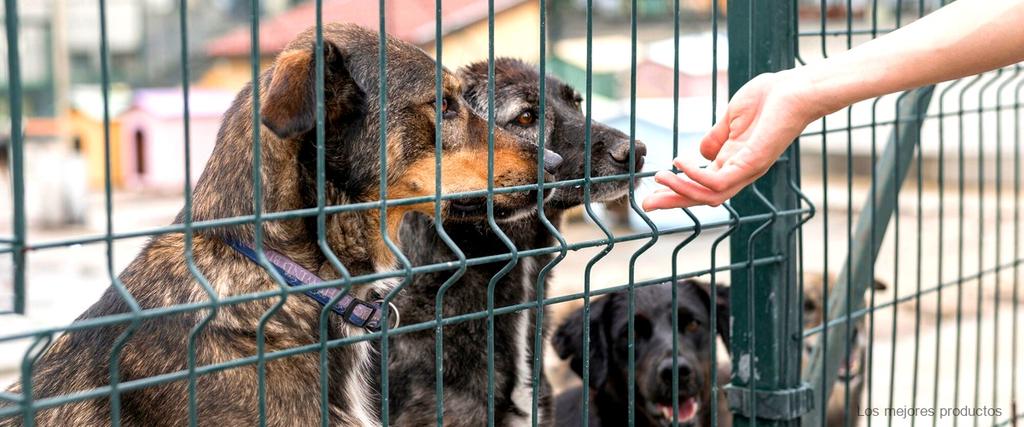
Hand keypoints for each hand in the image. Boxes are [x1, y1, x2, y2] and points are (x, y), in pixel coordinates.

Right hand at [642, 70, 821, 210]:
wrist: (796, 89)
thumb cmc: (769, 98)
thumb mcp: (731, 119)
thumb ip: (716, 137)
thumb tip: (700, 152)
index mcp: (733, 162)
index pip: (701, 185)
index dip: (677, 189)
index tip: (652, 190)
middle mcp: (740, 172)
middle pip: (702, 197)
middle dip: (673, 201)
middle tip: (646, 204)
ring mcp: (747, 170)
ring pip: (708, 195)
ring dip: (680, 190)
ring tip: (659, 178)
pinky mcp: (752, 163)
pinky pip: (718, 181)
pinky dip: (696, 176)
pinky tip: (680, 163)